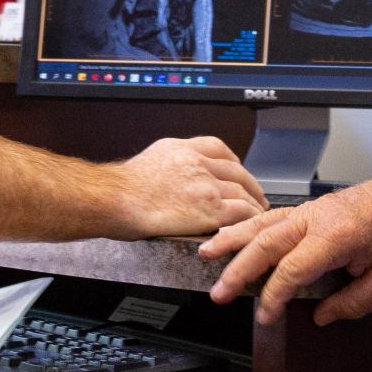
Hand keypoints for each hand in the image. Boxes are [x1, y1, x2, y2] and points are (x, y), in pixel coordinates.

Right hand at [109, 137, 265, 238]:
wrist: (114, 200)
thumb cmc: (120, 189)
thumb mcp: (146, 161)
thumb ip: (167, 165)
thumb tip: (170, 177)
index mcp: (180, 148)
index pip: (217, 147)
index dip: (232, 160)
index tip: (237, 169)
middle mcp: (197, 162)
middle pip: (236, 169)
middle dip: (249, 183)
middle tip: (255, 194)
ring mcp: (206, 184)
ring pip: (242, 190)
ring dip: (253, 203)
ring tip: (257, 212)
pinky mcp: (210, 208)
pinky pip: (241, 211)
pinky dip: (249, 217)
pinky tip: (250, 224)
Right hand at [201, 168, 371, 325]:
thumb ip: (354, 301)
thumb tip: (323, 316)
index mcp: (338, 235)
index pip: (292, 270)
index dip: (273, 297)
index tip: (264, 316)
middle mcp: (318, 217)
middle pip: (266, 243)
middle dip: (238, 269)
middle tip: (218, 293)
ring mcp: (313, 209)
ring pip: (263, 223)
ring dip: (233, 239)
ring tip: (206, 254)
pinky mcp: (313, 208)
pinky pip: (274, 215)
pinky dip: (249, 225)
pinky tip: (234, 233)